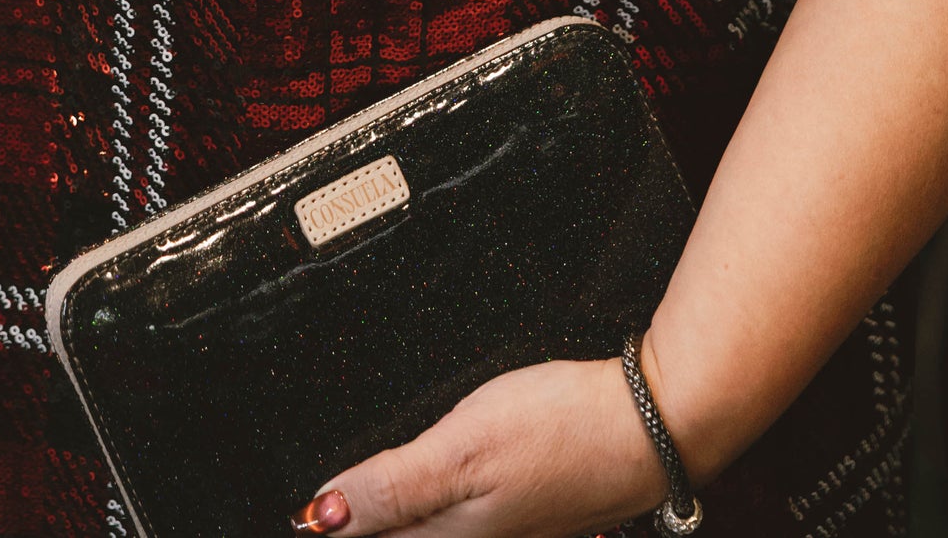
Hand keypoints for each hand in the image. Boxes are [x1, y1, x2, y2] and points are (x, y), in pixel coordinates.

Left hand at [291, 355, 670, 537]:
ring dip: (390, 515)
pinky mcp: (526, 510)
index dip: (328, 523)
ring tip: (350, 500)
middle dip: (356, 520)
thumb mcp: (462, 449)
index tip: (297, 513)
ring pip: (427, 530)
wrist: (650, 422)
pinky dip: (426, 506)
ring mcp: (504, 529)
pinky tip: (421, 487)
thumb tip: (323, 515)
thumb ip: (393, 485)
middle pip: (398, 537)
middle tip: (317, 508)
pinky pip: (455, 519)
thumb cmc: (562, 429)